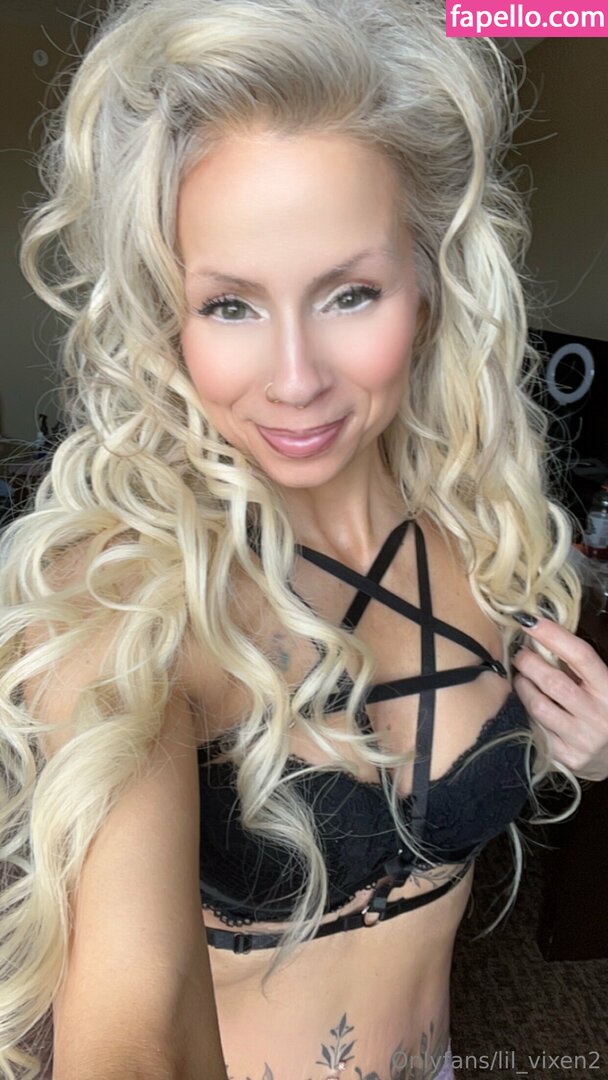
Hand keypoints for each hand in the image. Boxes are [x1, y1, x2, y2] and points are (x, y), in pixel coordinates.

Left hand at [511, 615, 607, 781]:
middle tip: (520, 654)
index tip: (530, 621)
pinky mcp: (566, 757)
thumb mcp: (601, 684)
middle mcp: (598, 714)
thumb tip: (540, 633)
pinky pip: (534, 728)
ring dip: (522, 686)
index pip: (580, 656)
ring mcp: (581, 738)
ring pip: (538, 706)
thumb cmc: (603, 709)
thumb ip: (577, 665)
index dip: (553, 635)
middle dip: (528, 662)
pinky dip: (525, 711)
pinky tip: (527, 704)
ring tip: (521, 678)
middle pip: (553, 681)